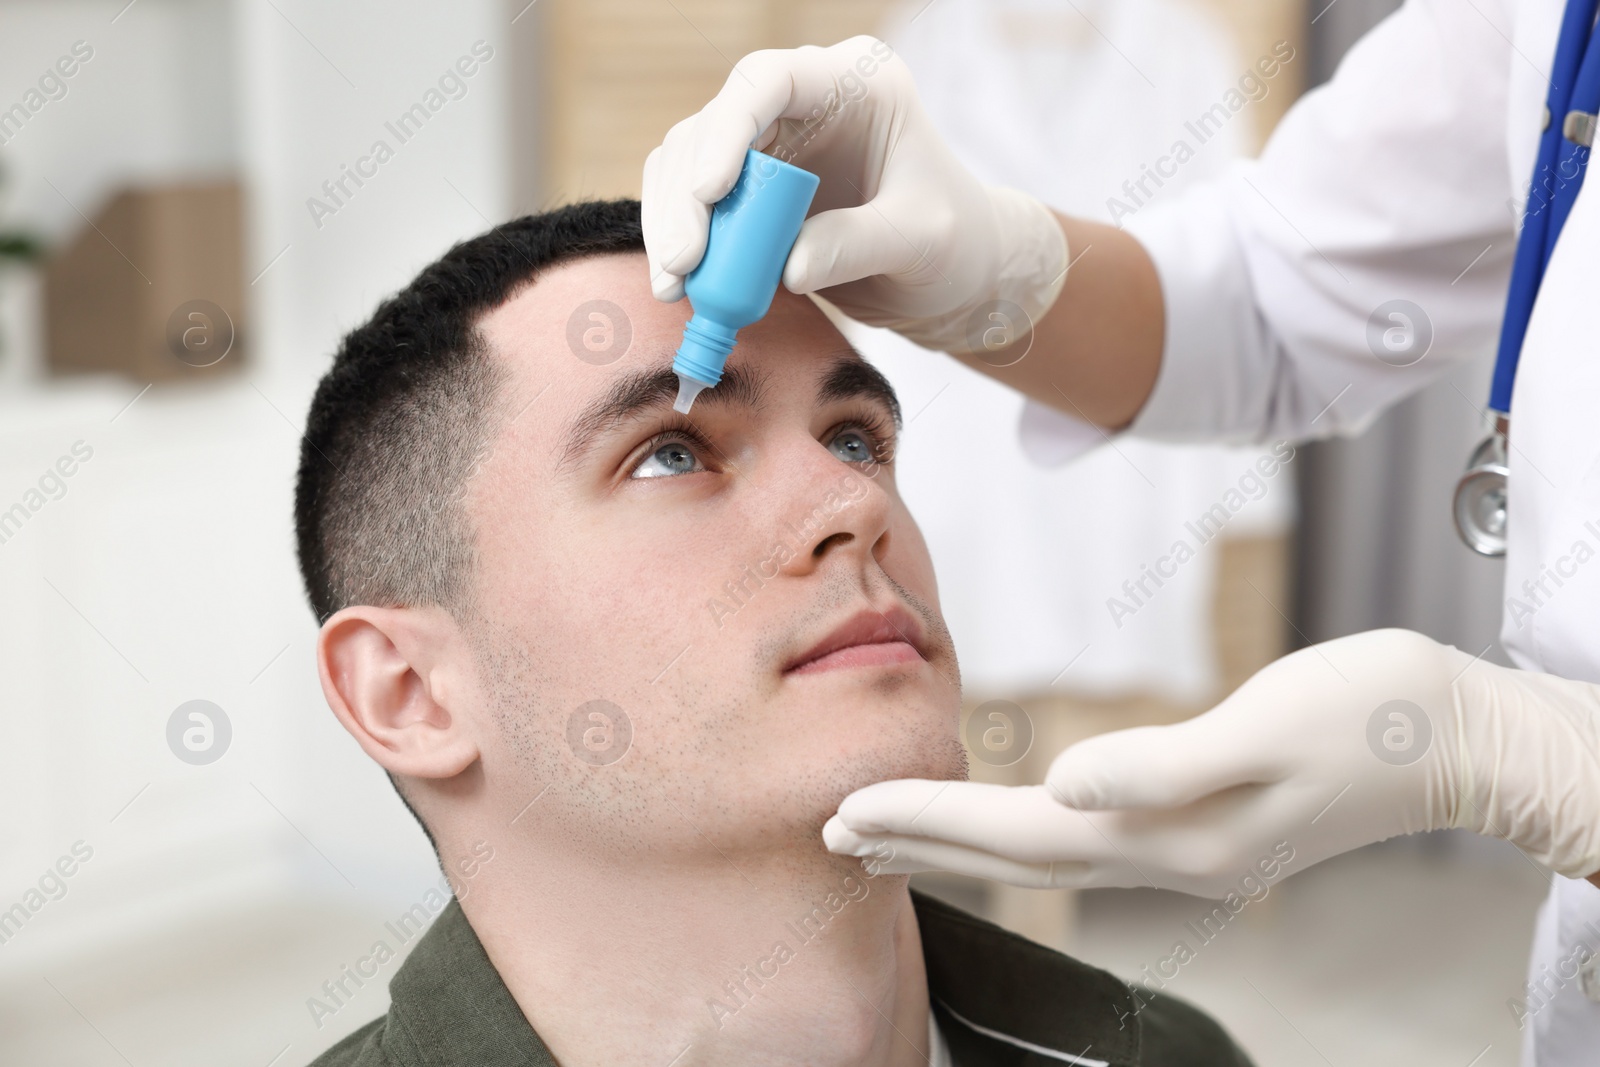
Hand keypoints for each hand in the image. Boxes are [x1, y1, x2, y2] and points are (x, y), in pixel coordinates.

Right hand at [641, 36, 1067, 353]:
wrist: (954, 275)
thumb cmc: (954, 242)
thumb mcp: (921, 241)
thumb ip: (859, 245)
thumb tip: (789, 267)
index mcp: (854, 84)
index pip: (769, 79)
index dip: (728, 129)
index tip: (710, 191)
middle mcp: (802, 102)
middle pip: (713, 124)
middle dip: (686, 195)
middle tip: (683, 264)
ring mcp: (770, 144)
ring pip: (687, 162)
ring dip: (671, 223)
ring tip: (674, 286)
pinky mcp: (748, 192)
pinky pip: (691, 204)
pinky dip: (679, 243)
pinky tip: (680, 287)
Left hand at [824, 629, 1599, 895]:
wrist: (1462, 736)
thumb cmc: (1375, 715)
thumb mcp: (1272, 727)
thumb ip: (1165, 765)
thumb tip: (1065, 785)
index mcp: (1173, 835)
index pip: (1019, 835)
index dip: (928, 822)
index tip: (846, 810)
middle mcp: (1169, 856)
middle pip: (1016, 859)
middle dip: (921, 845)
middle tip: (832, 833)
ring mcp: (1189, 849)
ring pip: (1044, 854)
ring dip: (960, 845)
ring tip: (890, 836)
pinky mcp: (1206, 825)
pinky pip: (1082, 839)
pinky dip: (1020, 834)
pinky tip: (1007, 821)